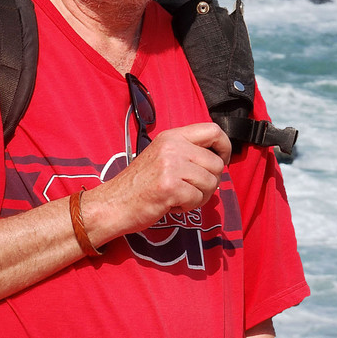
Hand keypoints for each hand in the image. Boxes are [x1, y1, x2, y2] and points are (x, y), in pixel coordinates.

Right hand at [94, 122, 231, 235]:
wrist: (112, 205)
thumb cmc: (139, 185)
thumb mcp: (162, 156)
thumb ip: (188, 151)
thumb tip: (219, 158)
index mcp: (172, 136)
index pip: (213, 130)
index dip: (224, 147)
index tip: (221, 161)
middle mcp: (172, 147)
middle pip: (216, 163)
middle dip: (210, 182)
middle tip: (192, 190)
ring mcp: (171, 166)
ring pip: (210, 183)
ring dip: (199, 196)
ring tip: (179, 197)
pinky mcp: (170, 187)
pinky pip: (198, 199)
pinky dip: (188, 207)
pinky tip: (171, 204)